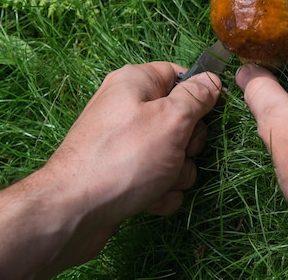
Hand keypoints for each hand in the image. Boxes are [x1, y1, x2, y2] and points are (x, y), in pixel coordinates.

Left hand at [0, 62, 221, 278]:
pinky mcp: (122, 172)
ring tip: (160, 181)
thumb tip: (212, 79)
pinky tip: (150, 199)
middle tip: (179, 151)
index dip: (200, 95)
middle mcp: (127, 108)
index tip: (212, 114)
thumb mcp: (171, 119)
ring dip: (177, 172)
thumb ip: (197, 97)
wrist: (75, 211)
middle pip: (181, 119)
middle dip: (189, 143)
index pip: (180, 75)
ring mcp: (124, 143)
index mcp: (136, 83)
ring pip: (173, 153)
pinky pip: (157, 177)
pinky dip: (160, 190)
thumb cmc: (127, 156)